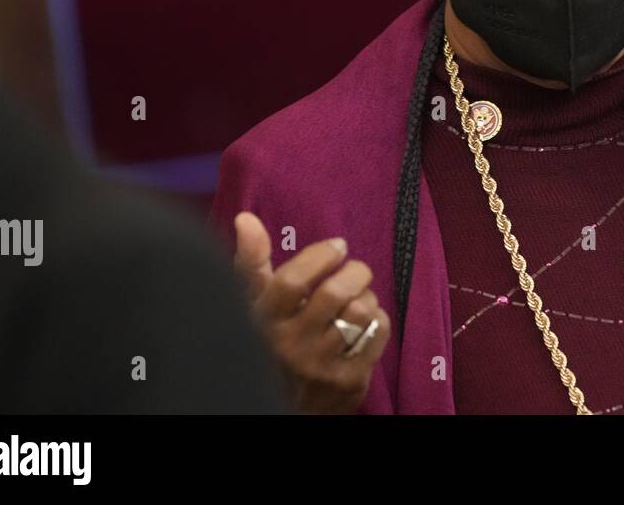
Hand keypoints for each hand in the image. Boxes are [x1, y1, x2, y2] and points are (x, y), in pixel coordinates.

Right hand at [233, 211, 390, 413]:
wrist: (282, 406)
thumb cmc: (269, 345)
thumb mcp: (253, 307)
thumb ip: (252, 263)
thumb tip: (245, 218)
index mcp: (264, 324)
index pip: (292, 282)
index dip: (321, 256)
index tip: (336, 247)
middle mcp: (290, 347)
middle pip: (334, 294)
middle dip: (354, 271)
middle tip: (354, 269)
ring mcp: (321, 368)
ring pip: (360, 312)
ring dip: (366, 296)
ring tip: (358, 296)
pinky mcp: (350, 382)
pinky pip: (378, 333)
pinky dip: (378, 318)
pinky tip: (365, 320)